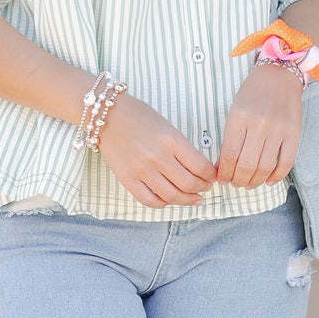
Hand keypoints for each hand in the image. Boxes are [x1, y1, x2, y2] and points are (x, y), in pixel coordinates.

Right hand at [96, 94, 216, 207]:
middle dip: (202, 188)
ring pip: (172, 196)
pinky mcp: (128, 179)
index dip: (211, 176)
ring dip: (187, 199)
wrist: (106, 114)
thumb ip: (181, 148)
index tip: (212, 176)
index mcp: (172, 140)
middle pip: (190, 184)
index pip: (201, 167)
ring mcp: (142, 170)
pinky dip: (163, 203)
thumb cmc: (138, 116)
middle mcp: (158, 157)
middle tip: (205, 188)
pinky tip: (169, 199)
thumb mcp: (167, 126)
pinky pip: (150, 200)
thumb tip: (198, 168)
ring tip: (193, 198)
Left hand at [216, 62, 303, 187]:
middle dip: (238, 181)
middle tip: (235, 183)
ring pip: (265, 167)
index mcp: (239, 118)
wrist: (279, 75)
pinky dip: (277, 176)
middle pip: (246, 165)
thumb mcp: (234, 111)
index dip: (224, 173)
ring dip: (255, 181)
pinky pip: (286, 162)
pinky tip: (269, 181)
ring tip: (249, 183)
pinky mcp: (294, 133)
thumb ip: (229, 139)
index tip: (222, 179)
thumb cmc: (253, 94)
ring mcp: (278, 129)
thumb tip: (221, 167)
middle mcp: (258, 125)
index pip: (229, 156)